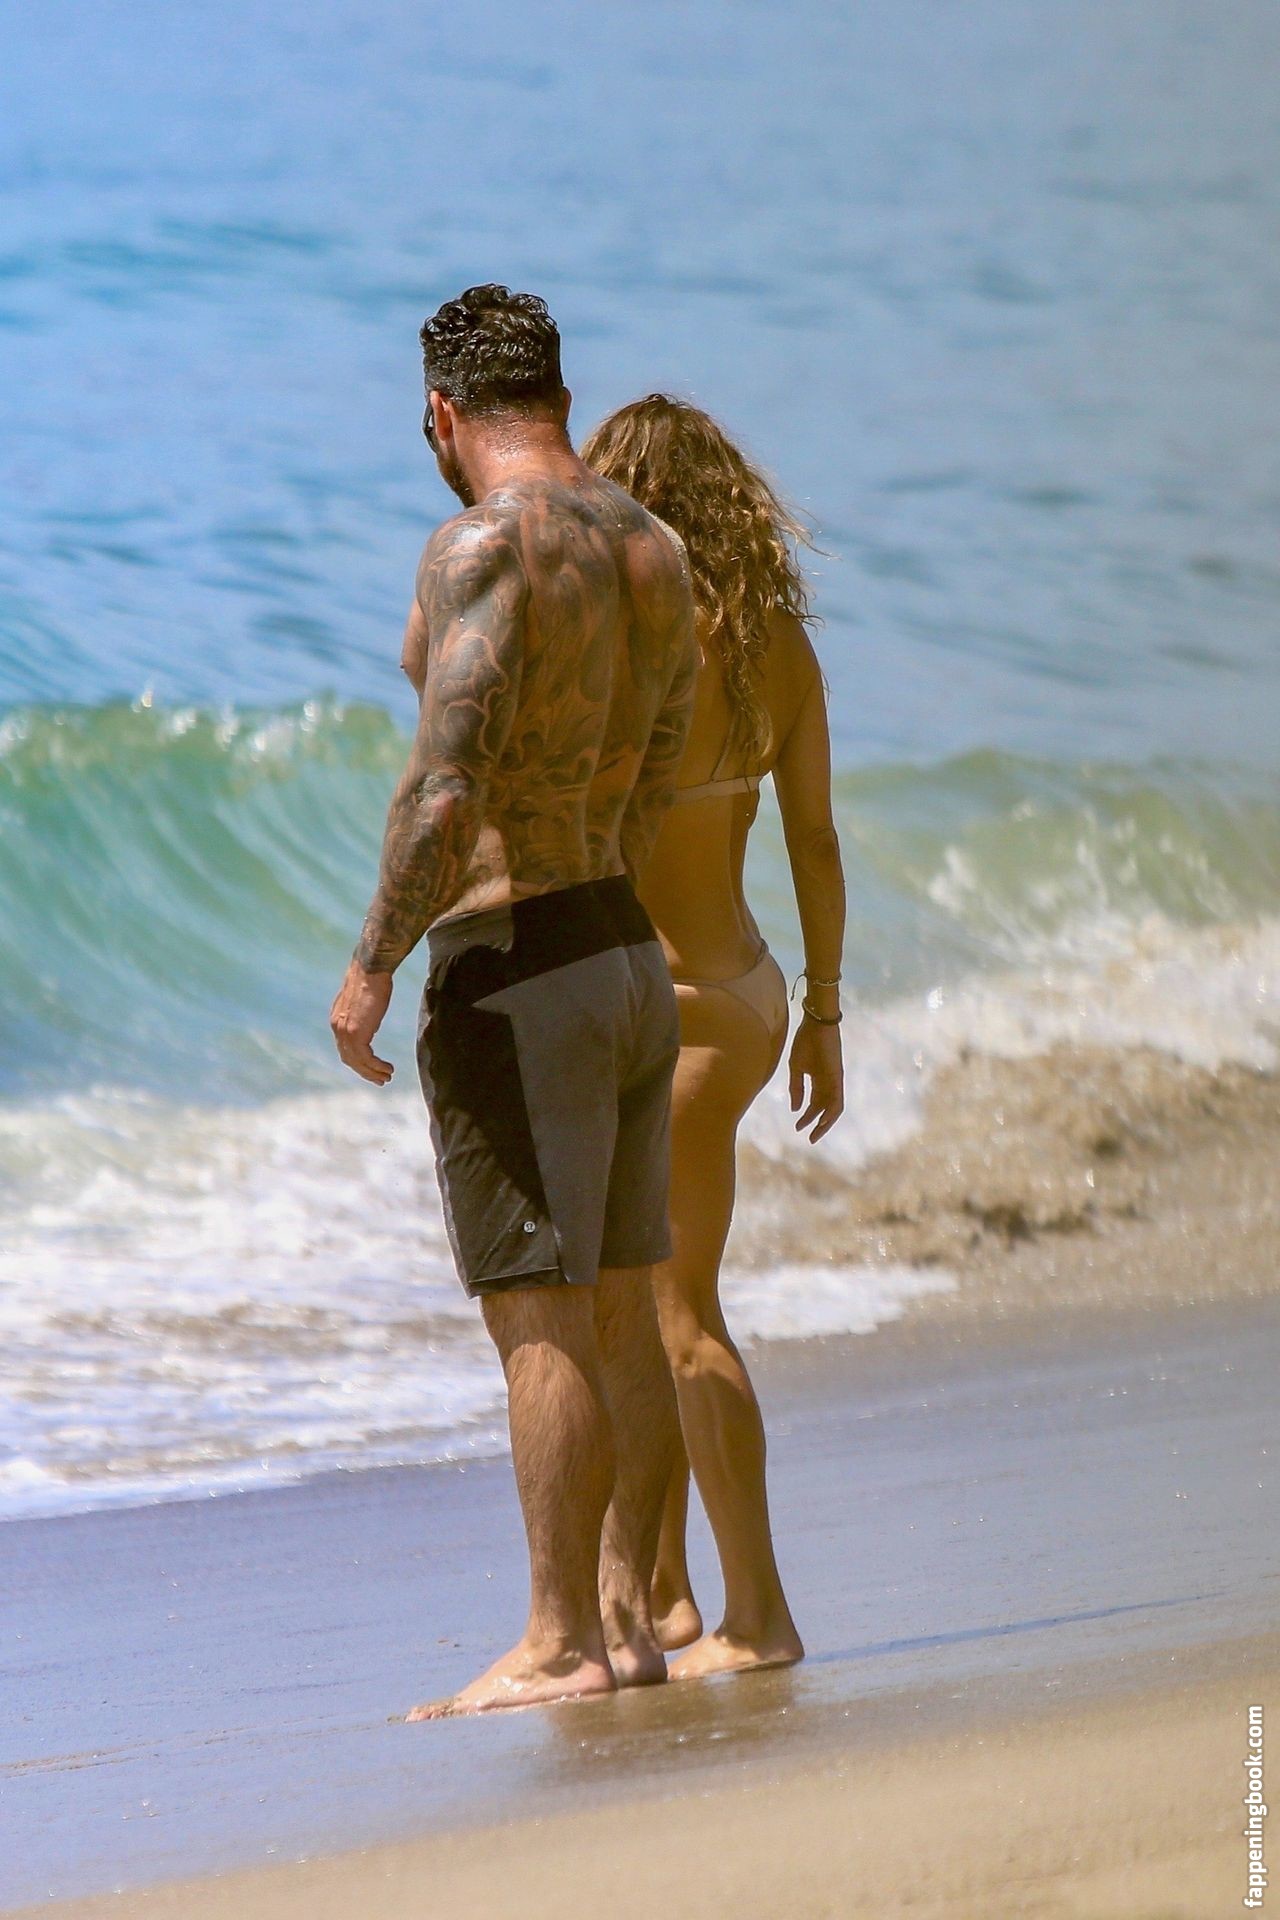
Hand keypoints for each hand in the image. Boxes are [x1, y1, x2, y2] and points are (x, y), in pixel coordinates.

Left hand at [330, 960, 394, 1084]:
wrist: (371, 969)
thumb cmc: (372, 979)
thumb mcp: (364, 1001)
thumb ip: (362, 1014)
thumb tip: (369, 1021)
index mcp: (338, 1021)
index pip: (345, 1048)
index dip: (358, 1062)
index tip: (372, 1069)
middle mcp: (337, 1028)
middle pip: (349, 1059)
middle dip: (365, 1072)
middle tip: (380, 1079)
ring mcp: (345, 1031)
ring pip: (357, 1061)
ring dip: (372, 1072)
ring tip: (386, 1077)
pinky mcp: (356, 1033)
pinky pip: (365, 1058)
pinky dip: (376, 1066)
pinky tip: (387, 1069)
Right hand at [788, 1015, 843, 1142]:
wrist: (816, 1024)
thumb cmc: (805, 1042)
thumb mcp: (796, 1068)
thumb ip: (796, 1088)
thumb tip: (795, 1109)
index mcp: (818, 1080)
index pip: (815, 1104)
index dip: (807, 1117)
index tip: (797, 1127)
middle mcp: (829, 1083)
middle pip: (826, 1109)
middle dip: (818, 1125)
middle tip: (810, 1138)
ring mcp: (834, 1081)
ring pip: (834, 1108)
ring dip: (826, 1122)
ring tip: (816, 1133)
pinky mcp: (837, 1077)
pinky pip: (837, 1098)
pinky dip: (831, 1111)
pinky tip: (823, 1121)